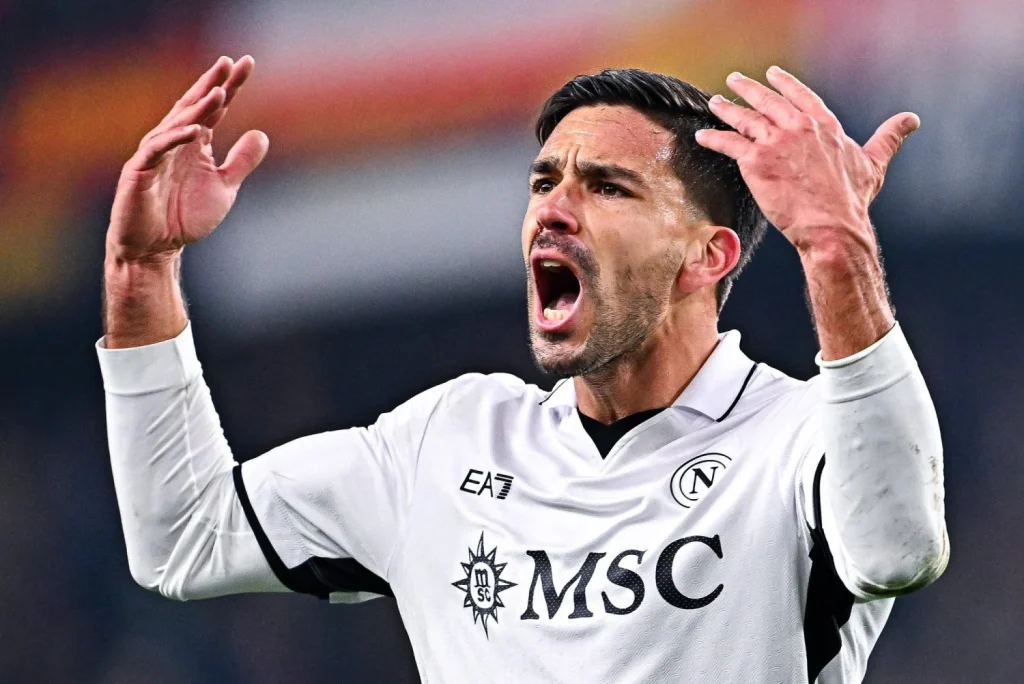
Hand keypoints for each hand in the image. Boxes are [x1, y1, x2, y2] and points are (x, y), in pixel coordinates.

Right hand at [107, 56, 268, 263]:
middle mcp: (173, 141)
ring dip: (197, 108)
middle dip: (213, 84)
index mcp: (193, 142)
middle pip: (195, 106)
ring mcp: (154, 154)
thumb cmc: (183, 217)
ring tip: (219, 92)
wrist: (154, 248)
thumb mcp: (223, 188)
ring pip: (177, 123)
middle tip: (231, 63)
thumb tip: (261, 134)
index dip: (229, 86)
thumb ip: (240, 162)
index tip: (247, 63)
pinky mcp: (139, 171)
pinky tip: (196, 130)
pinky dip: (176, 139)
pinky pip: (158, 150)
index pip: (214, 108)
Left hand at [695, 67, 918, 255]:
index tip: (773, 74)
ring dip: (727, 109)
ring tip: (715, 103)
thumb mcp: (874, 162)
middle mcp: (798, 128)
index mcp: (824, 126)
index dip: (784, 84)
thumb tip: (911, 120)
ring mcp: (774, 142)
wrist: (832, 225)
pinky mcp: (755, 162)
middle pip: (767, 101)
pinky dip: (713, 138)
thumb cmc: (852, 200)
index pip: (800, 96)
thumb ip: (888, 137)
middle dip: (749, 89)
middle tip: (735, 81)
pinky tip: (702, 136)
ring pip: (745, 119)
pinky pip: (728, 144)